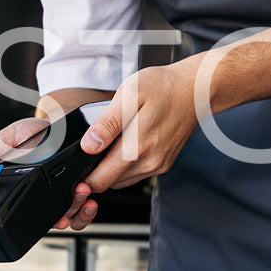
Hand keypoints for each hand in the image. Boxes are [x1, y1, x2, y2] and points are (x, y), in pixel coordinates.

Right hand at [0, 115, 100, 230]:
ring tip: (81, 194)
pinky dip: (87, 211)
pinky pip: (84, 212)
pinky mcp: (80, 190)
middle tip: (64, 213)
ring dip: (77, 210)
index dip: (35, 220)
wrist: (61, 122)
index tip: (49, 220)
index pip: (26, 212)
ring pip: (69, 216)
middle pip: (50, 219)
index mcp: (26, 186)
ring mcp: (62, 194)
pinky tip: (89, 201)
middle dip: (60, 218)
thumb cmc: (35, 132)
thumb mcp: (13, 137)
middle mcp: (43, 195)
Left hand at [79, 61, 198, 194]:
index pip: (100, 180)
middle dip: (94, 175)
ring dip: (110, 171)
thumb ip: (107, 124)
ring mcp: (159, 165)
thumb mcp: (129, 95)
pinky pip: (137, 174)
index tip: (74, 168)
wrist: (196, 89)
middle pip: (109, 184)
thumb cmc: (163, 87)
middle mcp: (150, 162)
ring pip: (122, 181)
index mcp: (137, 148)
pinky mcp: (164, 163)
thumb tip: (88, 146)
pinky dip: (125, 167)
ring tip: (105, 148)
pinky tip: (124, 146)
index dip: (82, 179)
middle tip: (86, 154)